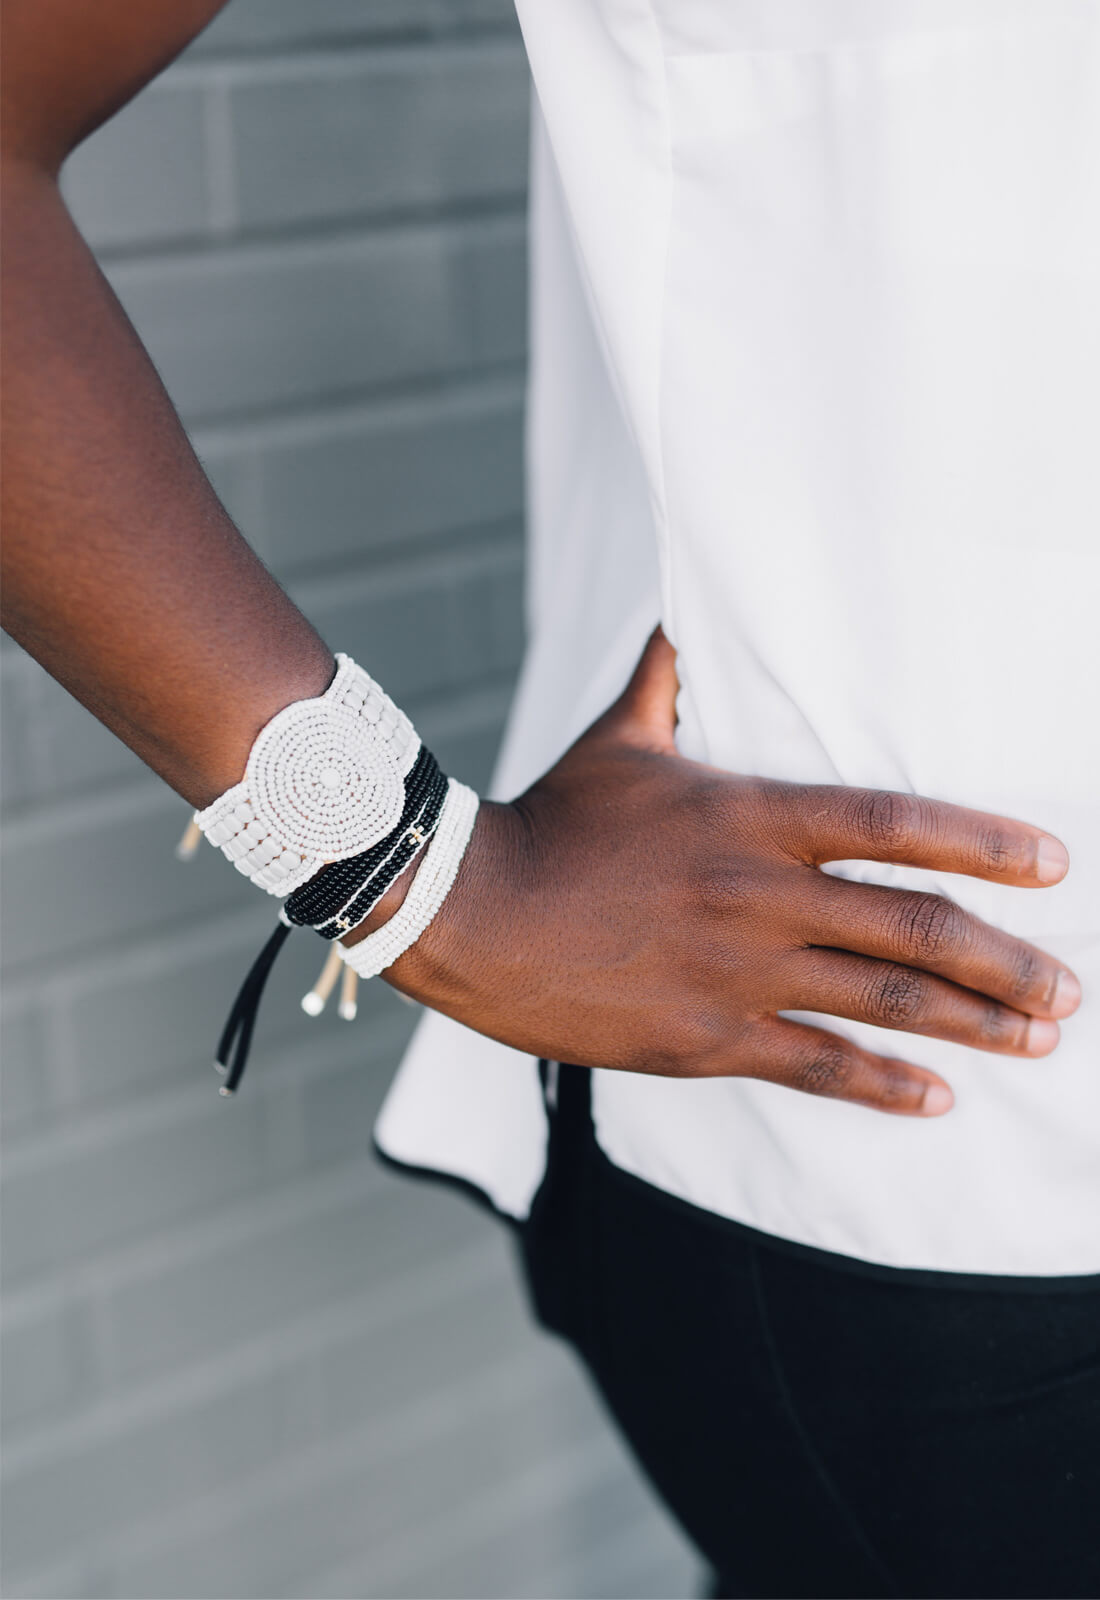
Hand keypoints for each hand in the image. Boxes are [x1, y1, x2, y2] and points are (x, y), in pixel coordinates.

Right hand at [381, 630, 1081, 1115]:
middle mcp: (758, 894)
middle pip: (913, 927)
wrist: (468, 909)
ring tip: (1037, 1041)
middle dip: (1006, 961)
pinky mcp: (702, 1037)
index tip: (1053, 865)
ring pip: (880, 1002)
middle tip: (1069, 989)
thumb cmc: (549, 817)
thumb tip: (682, 616)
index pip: (893, 822)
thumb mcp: (617, 738)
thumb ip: (668, 679)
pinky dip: (883, 1085)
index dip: (984, 841)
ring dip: (973, 1024)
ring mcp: (734, 971)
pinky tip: (937, 1099)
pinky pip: (812, 1065)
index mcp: (749, 814)